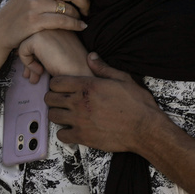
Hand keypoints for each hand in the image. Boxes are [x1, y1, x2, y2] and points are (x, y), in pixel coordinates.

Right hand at [0, 0, 89, 94]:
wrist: (1, 28)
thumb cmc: (20, 7)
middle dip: (86, 0)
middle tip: (89, 8)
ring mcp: (35, 4)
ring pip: (69, 8)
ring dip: (80, 15)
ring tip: (82, 18)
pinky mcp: (35, 20)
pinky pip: (63, 21)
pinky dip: (75, 24)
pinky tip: (81, 26)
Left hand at [18, 29, 90, 80]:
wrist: (81, 73)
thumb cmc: (74, 68)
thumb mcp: (59, 54)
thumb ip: (45, 51)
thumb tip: (24, 58)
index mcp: (59, 24)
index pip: (38, 35)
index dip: (36, 54)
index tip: (40, 69)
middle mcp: (52, 22)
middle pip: (29, 38)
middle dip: (29, 59)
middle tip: (33, 76)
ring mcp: (45, 28)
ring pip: (23, 42)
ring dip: (28, 63)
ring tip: (36, 77)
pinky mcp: (38, 38)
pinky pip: (22, 50)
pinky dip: (28, 64)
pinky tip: (40, 71)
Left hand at [46, 54, 162, 152]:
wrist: (145, 128)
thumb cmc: (137, 103)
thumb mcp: (123, 79)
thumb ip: (103, 68)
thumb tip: (91, 56)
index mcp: (88, 86)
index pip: (56, 82)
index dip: (57, 84)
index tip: (62, 87)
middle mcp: (80, 102)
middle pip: (50, 98)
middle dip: (53, 98)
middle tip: (62, 100)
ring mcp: (79, 120)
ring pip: (53, 116)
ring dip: (57, 114)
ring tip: (66, 114)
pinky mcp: (83, 137)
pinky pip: (61, 135)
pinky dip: (65, 133)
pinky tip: (73, 129)